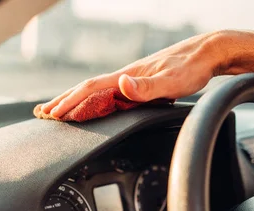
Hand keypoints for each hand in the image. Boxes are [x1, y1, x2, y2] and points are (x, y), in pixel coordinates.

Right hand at [36, 32, 224, 118]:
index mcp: (128, 76)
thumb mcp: (172, 81)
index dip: (70, 102)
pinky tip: (96, 104)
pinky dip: (95, 99)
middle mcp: (126, 76)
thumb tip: (122, 85)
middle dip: (64, 101)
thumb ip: (147, 86)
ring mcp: (132, 78)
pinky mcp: (141, 82)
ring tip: (61, 109)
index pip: (91, 89)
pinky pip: (109, 92)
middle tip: (44, 114)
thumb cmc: (192, 68)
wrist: (209, 53)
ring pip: (97, 90)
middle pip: (87, 88)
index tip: (53, 114)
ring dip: (76, 99)